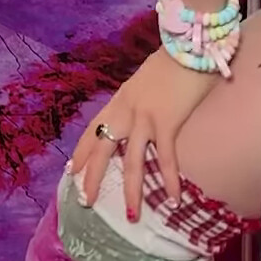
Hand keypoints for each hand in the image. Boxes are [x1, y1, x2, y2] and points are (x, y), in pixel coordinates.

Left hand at [70, 48, 215, 220]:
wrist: (190, 44)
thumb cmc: (174, 59)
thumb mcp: (146, 80)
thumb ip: (140, 98)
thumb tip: (142, 112)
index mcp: (120, 100)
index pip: (94, 130)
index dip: (81, 152)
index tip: (70, 172)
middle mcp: (126, 110)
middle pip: (103, 150)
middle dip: (92, 177)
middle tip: (86, 202)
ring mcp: (144, 117)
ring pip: (132, 162)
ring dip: (133, 191)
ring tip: (132, 216)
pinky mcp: (167, 122)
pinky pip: (166, 158)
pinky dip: (171, 180)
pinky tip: (174, 200)